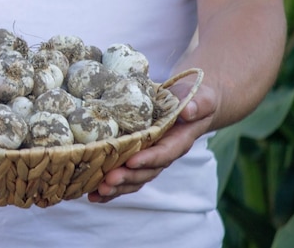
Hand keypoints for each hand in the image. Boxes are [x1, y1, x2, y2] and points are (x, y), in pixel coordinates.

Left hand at [87, 80, 216, 202]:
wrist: (188, 104)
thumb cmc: (194, 99)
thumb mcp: (201, 99)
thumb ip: (198, 105)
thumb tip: (187, 111)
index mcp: (178, 142)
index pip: (164, 154)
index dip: (148, 159)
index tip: (131, 162)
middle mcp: (163, 155)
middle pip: (145, 172)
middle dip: (127, 178)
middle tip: (108, 181)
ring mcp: (149, 159)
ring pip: (133, 179)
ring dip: (116, 187)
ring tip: (98, 191)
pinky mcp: (136, 158)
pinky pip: (125, 176)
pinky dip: (110, 187)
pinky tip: (92, 195)